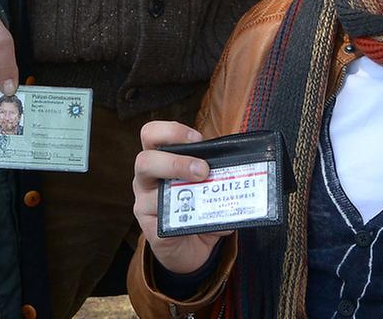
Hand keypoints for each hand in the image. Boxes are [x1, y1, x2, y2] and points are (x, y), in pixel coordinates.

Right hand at [133, 121, 228, 276]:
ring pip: (150, 192)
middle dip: (175, 161)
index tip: (197, 138)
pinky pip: (164, 222)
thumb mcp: (208, 187)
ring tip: (205, 188)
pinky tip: (208, 223)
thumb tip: (238, 177)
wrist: (189, 250)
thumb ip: (217, 177)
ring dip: (180, 189)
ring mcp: (145, 206)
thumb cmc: (197, 210)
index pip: (152, 136)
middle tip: (203, 169)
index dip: (171, 131)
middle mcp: (146, 181)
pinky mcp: (151, 230)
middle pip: (144, 160)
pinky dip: (191, 220)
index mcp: (159, 162)